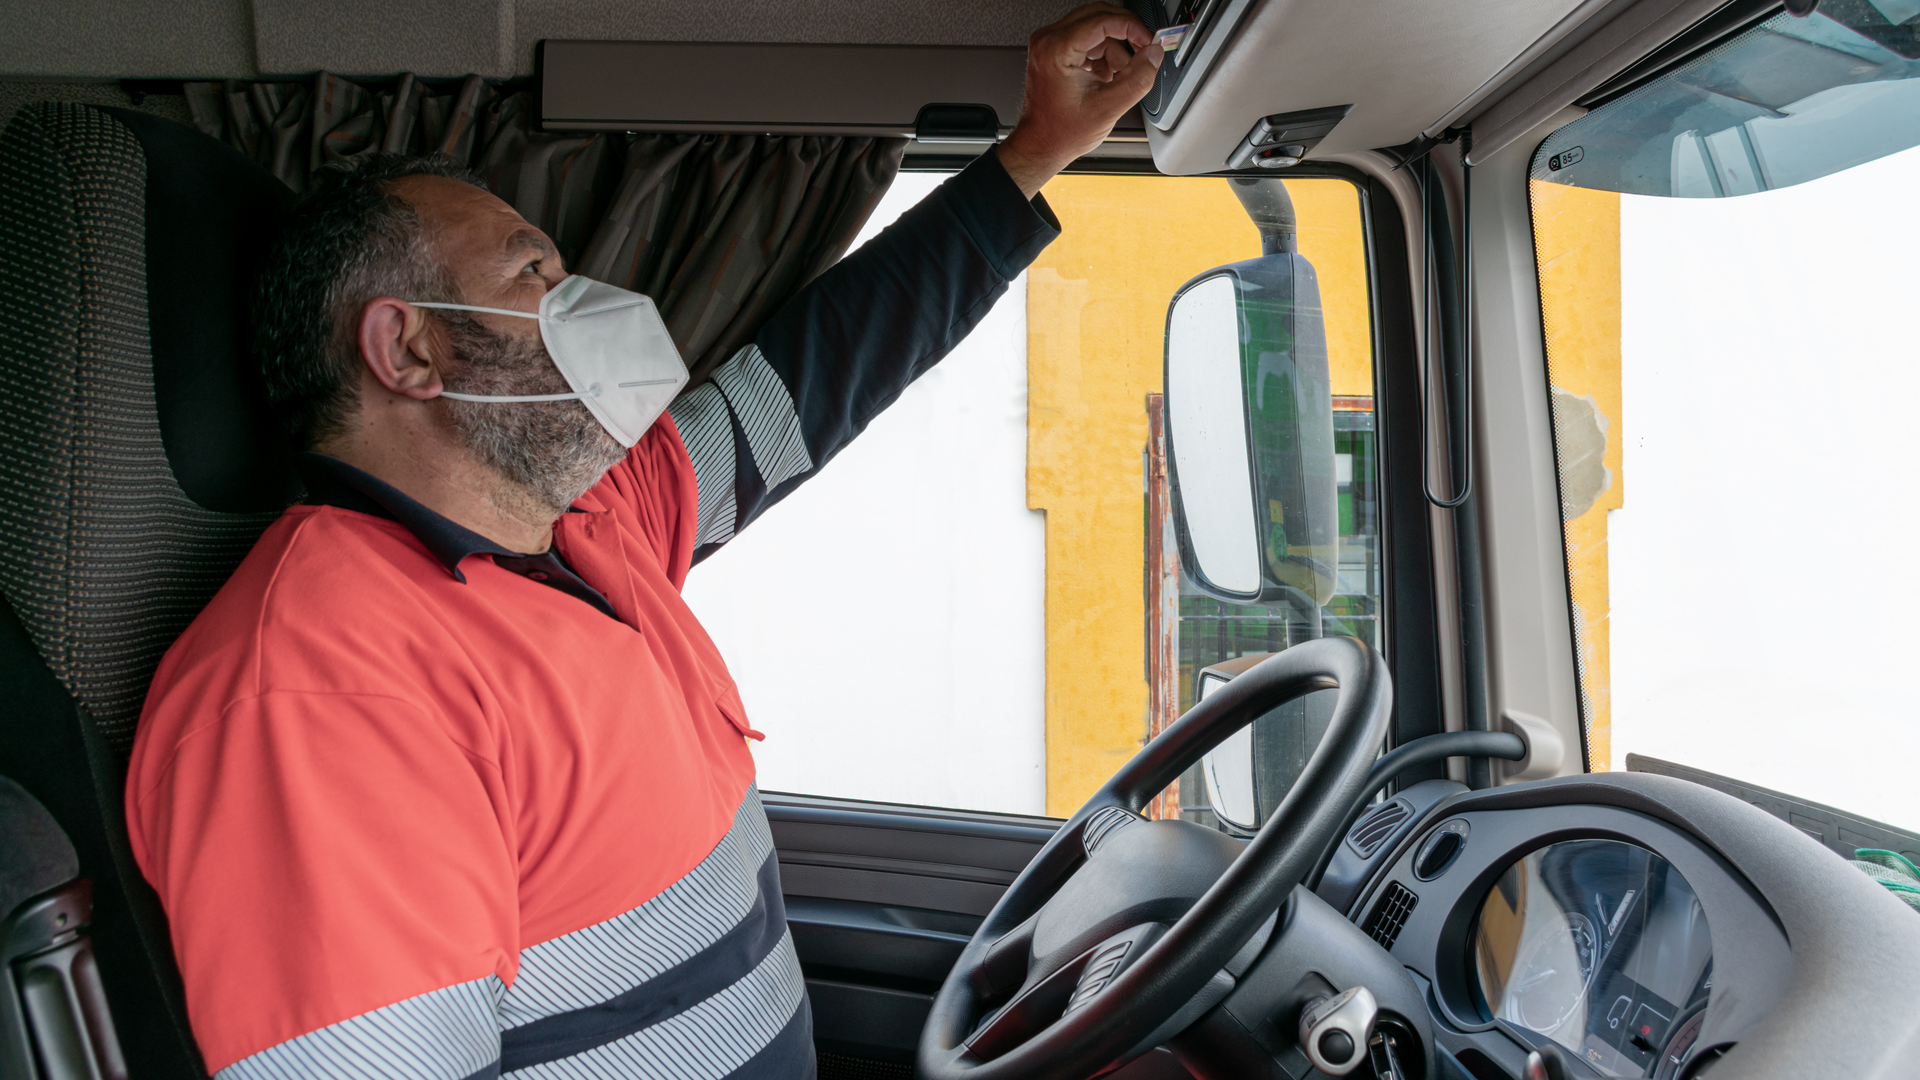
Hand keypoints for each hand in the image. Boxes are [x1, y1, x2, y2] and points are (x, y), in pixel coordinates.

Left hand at [998, 3, 1161, 198]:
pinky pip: (1089, 40)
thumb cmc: (1061, 132)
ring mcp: (1051, 44)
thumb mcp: (1107, 108)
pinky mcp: (1057, 50)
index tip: (1149, 41)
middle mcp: (1049, 40)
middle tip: (1144, 51)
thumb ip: (1137, 80)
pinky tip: (1105, 79)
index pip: (1102, 20)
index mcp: (1055, 50)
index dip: (1132, 27)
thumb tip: (1153, 55)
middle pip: (1099, 15)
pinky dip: (1104, 56)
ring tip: (1116, 79)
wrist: (1042, 145)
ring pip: (1097, 28)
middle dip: (1126, 34)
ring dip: (1115, 50)